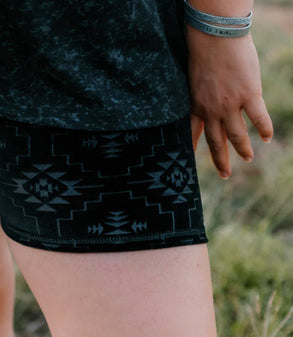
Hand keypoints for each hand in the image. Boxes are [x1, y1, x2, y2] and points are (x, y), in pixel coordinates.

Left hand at [186, 26, 272, 177]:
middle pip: (216, 141)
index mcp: (197, 106)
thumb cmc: (204, 52)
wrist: (216, 37)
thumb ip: (198, 95)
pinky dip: (264, 129)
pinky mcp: (249, 94)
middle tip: (225, 174)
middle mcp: (212, 110)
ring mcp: (230, 104)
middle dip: (220, 160)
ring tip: (247, 158)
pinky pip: (258, 117)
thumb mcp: (193, 80)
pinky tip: (267, 138)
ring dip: (243, 149)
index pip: (194, 133)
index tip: (193, 161)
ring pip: (237, 135)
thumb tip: (201, 101)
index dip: (194, 148)